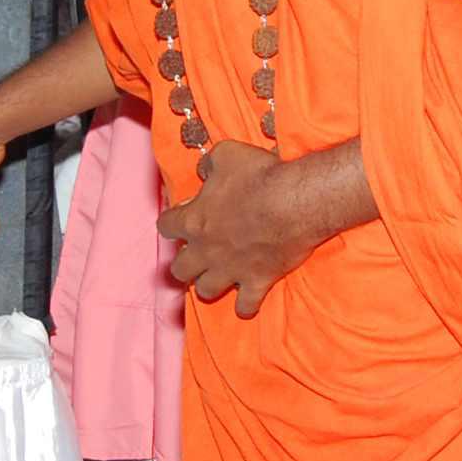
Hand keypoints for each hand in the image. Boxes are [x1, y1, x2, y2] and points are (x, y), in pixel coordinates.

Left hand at [158, 142, 339, 317]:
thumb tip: (203, 169)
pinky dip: (245, 306)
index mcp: (194, 220)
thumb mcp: (227, 154)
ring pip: (205, 291)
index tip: (182, 219)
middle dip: (185, 263)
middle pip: (179, 269)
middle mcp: (206, 250)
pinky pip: (246, 306)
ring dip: (209, 285)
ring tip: (218, 278)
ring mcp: (230, 270)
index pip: (165, 227)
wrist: (296, 202)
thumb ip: (209, 163)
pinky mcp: (257, 282)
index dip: (171, 223)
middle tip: (198, 254)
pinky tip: (247, 303)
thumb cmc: (260, 175)